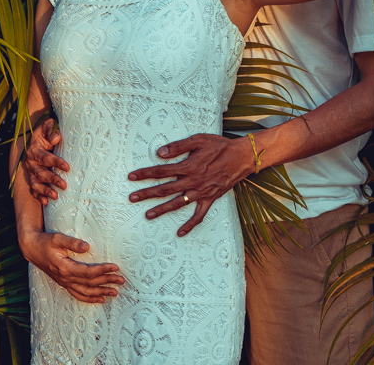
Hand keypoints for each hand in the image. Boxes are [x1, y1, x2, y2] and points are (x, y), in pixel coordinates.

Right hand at [20, 229, 123, 303]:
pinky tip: (100, 299)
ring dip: (101, 293)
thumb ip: (72, 242)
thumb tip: (87, 246)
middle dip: (107, 282)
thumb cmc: (45, 242)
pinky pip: (78, 294)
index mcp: (65, 267)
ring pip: (85, 292)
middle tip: (121, 280)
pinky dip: (89, 299)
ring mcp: (64, 282)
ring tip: (114, 292)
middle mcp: (65, 278)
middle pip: (90, 283)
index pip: (88, 272)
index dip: (102, 270)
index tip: (115, 267)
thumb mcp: (57, 238)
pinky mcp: (64, 283)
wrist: (32, 249)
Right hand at [26, 117, 69, 204]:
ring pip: (35, 183)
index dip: (55, 162)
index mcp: (34, 149)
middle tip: (64, 185)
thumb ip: (52, 129)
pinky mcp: (33, 177)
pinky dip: (38, 196)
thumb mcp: (49, 124)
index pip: (44, 157)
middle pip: (40, 173)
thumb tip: (55, 139)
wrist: (40, 136)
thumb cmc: (48, 131)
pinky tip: (46, 202)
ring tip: (55, 197)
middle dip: (52, 179)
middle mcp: (30, 162)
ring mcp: (31, 171)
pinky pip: (33, 189)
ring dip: (45, 190)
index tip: (67, 167)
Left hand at [127, 134, 254, 236]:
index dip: (145, 174)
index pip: (161, 171)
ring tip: (148, 215)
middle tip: (132, 198)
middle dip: (147, 194)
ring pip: (177, 203)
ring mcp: (201, 193)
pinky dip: (189, 225)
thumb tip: (159, 153)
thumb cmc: (219, 146)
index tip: (131, 176)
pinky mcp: (210, 199)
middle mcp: (192, 182)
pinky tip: (180, 233)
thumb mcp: (198, 140)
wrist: (241, 158)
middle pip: (164, 189)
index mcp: (188, 166)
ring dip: (161, 210)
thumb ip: (178, 146)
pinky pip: (199, 215)